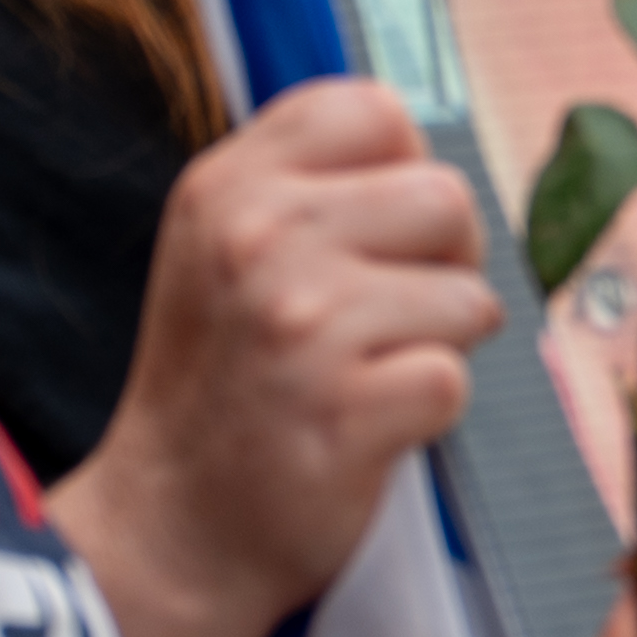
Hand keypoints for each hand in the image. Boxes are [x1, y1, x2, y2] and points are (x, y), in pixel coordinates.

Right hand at [76, 80, 500, 634]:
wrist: (169, 526)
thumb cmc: (222, 384)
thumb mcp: (221, 251)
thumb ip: (308, 188)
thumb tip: (430, 155)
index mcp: (229, 186)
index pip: (374, 110)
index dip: (406, 172)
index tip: (382, 234)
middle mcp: (258, 240)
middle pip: (446, 198)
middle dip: (447, 264)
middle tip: (390, 320)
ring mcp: (299, 324)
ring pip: (468, 296)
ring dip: (439, 345)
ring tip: (368, 377)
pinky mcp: (343, 408)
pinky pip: (454, 380)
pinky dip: (430, 413)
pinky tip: (368, 427)